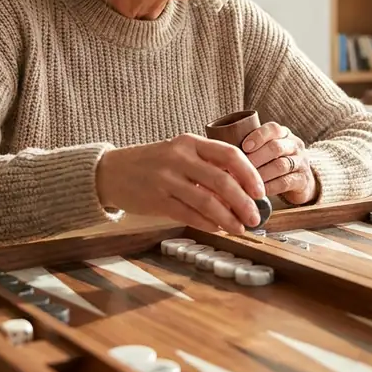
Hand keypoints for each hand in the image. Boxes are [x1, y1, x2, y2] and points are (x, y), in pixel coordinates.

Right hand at [95, 134, 264, 234]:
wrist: (111, 172)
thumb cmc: (152, 163)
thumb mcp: (179, 153)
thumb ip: (206, 166)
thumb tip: (242, 189)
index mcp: (189, 142)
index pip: (229, 154)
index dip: (249, 174)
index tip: (260, 191)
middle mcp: (179, 158)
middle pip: (222, 180)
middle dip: (244, 202)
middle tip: (255, 216)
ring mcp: (166, 179)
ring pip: (207, 201)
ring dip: (228, 218)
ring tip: (240, 228)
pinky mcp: (157, 200)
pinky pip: (189, 215)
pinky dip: (207, 224)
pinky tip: (218, 228)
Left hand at [241, 122, 316, 204]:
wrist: (301, 183)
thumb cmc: (274, 164)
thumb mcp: (266, 151)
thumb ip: (250, 148)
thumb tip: (220, 151)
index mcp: (284, 134)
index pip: (273, 129)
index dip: (258, 136)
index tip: (244, 147)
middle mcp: (294, 145)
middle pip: (276, 148)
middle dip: (256, 158)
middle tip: (239, 168)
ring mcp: (301, 162)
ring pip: (281, 165)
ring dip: (261, 174)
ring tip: (246, 180)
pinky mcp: (303, 180)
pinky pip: (285, 182)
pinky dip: (269, 187)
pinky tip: (257, 191)